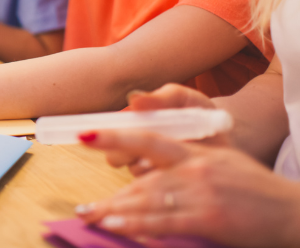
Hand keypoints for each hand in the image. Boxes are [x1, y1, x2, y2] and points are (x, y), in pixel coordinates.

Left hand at [77, 132, 299, 246]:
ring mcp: (201, 191)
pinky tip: (117, 226)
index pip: (147, 139)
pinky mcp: (210, 216)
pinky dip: (138, 223)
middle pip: (141, 177)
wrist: (292, 211)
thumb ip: (187, 155)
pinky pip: (165, 220)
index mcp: (195, 151)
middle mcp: (194, 167)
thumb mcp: (222, 160)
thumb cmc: (255, 189)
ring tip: (91, 217)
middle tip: (83, 207)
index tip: (84, 135)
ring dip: (116, 211)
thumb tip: (148, 162)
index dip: (114, 137)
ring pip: (148, 199)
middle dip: (110, 194)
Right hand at [104, 84, 223, 174]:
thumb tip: (132, 98)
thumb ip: (160, 98)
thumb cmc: (199, 113)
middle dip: (127, 154)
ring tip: (174, 156)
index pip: (110, 131)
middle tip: (147, 148)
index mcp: (135, 122)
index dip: (107, 135)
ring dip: (148, 166)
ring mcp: (146, 165)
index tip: (105, 136)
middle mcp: (135, 145)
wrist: (226, 138)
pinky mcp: (161, 184)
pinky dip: (163, 177)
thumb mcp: (183, 100)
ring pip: (132, 171)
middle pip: (113, 155)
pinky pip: (151, 186)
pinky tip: (181, 169)